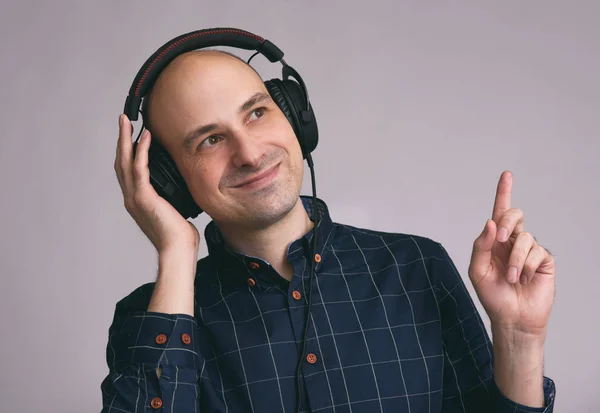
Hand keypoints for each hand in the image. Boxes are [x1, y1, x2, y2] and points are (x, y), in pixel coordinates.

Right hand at [114, 114, 199, 254]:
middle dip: (121, 139)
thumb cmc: (179, 236)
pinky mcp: (144, 197)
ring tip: (127, 121)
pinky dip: (142, 151)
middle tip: (122, 120)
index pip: (127, 171)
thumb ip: (172, 198)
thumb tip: (183, 187)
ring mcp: (135, 197)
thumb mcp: (175, 210)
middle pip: (120, 162)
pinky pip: (140, 168)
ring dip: (126, 139)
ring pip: (125, 161)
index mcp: (137, 201)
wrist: (177, 250)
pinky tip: (146, 137)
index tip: (131, 135)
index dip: (126, 152)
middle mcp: (131, 197)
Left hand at [468, 171, 554, 337]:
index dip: (503, 193)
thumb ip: (480, 246)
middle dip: (506, 222)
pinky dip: (526, 266)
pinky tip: (524, 279)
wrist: (512, 318)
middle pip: (513, 215)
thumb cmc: (493, 295)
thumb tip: (490, 223)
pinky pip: (537, 252)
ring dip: (515, 259)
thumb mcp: (477, 271)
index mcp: (495, 241)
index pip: (499, 213)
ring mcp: (529, 250)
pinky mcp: (544, 260)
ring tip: (511, 278)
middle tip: (499, 239)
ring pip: (524, 237)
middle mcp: (512, 241)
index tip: (507, 175)